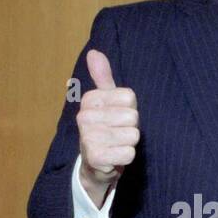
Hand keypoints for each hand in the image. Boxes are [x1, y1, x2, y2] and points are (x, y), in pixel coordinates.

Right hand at [77, 49, 139, 203]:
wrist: (95, 165)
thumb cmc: (106, 128)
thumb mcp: (107, 101)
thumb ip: (103, 77)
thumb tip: (94, 52)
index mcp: (89, 100)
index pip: (130, 98)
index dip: (130, 110)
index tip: (118, 118)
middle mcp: (84, 117)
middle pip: (133, 117)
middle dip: (130, 128)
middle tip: (117, 134)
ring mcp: (88, 137)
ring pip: (132, 135)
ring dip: (129, 144)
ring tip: (116, 145)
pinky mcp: (95, 157)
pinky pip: (129, 153)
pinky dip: (126, 157)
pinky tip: (114, 158)